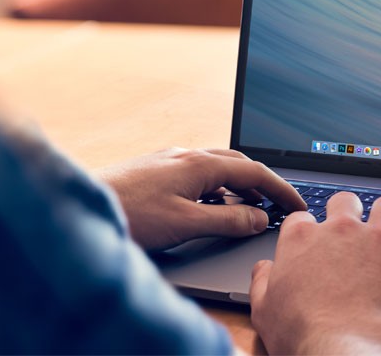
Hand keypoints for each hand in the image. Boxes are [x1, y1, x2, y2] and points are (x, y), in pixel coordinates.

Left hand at [95, 148, 305, 250]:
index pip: (254, 172)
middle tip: (280, 205)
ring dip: (238, 186)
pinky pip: (197, 175)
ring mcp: (168, 161)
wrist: (83, 207)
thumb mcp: (186, 224)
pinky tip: (211, 207)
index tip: (298, 205)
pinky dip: (216, 189)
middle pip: (237, 164)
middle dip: (263, 184)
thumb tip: (259, 218)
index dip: (281, 189)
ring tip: (251, 210)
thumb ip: (227, 221)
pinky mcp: (154, 171)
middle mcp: (185, 155)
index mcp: (198, 163)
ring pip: (216, 168)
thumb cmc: (129, 214)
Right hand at [249, 192, 380, 354]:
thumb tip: (264, 269)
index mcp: (302, 240)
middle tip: (352, 231)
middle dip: (349, 211)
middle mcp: (342, 232)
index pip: (302, 219)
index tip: (312, 245)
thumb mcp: (264, 311)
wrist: (348, 352)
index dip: (307, 231)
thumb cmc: (304, 335)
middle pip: (345, 202)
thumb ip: (262, 283)